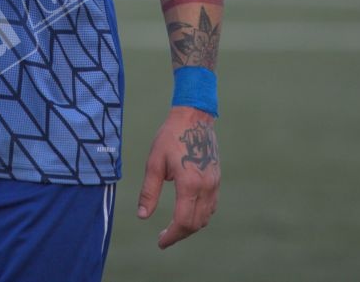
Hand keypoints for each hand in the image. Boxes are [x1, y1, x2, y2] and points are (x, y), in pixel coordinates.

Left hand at [136, 106, 219, 248]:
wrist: (194, 117)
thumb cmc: (170, 137)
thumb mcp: (154, 163)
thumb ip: (149, 192)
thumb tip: (142, 217)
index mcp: (189, 184)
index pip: (183, 222)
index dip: (171, 236)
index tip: (160, 242)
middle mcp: (206, 187)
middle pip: (196, 224)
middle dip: (179, 234)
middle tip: (163, 237)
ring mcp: (214, 183)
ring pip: (206, 217)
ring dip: (190, 226)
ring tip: (173, 227)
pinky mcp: (217, 179)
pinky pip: (211, 206)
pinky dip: (200, 215)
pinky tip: (187, 212)